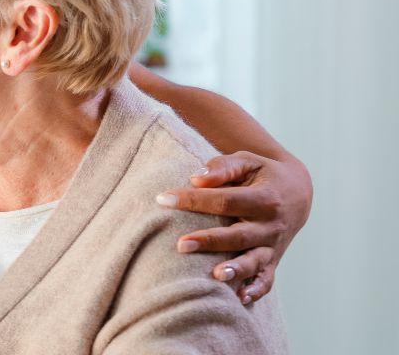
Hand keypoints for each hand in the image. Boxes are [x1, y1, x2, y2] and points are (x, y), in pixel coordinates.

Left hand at [156, 150, 312, 304]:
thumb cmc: (262, 173)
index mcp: (265, 198)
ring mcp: (273, 246)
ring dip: (236, 270)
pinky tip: (240, 299)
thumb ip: (223, 167)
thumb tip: (196, 179)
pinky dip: (256, 290)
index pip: (225, 200)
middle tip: (181, 244)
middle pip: (238, 235)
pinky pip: (268, 280)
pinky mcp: (273, 260)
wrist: (298, 191)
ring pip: (255, 261)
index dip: (194, 200)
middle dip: (210, 241)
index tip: (163, 199)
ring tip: (216, 276)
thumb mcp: (248, 161)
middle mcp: (271, 225)